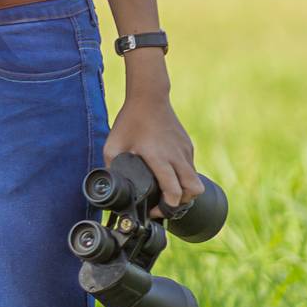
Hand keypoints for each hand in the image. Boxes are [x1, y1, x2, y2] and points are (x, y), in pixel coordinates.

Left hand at [103, 95, 204, 220]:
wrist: (149, 97)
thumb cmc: (129, 121)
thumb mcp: (113, 145)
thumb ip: (112, 166)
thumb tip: (111, 185)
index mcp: (159, 158)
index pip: (174, 191)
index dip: (167, 206)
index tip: (154, 209)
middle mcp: (176, 156)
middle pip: (193, 191)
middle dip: (181, 203)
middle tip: (165, 203)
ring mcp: (185, 151)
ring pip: (196, 181)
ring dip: (185, 191)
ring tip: (167, 191)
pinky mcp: (188, 146)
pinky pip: (191, 168)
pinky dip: (184, 177)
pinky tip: (169, 174)